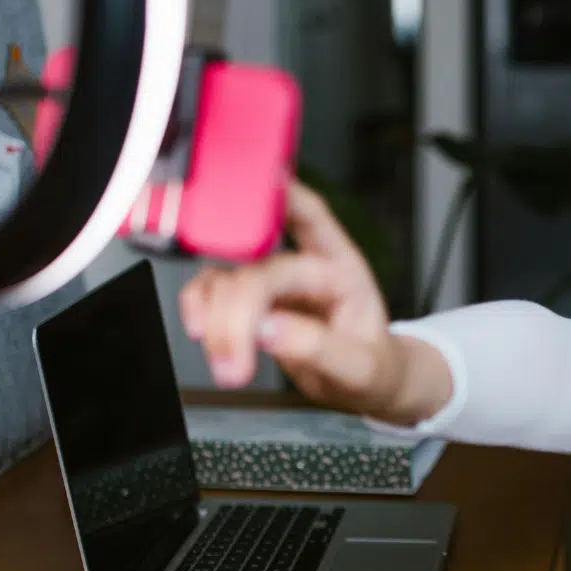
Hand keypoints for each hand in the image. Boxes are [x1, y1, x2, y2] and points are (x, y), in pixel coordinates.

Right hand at [178, 180, 438, 420]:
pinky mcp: (246, 299)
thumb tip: (269, 330)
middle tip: (235, 357)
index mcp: (341, 267)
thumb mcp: (361, 367)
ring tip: (229, 365)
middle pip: (258, 264)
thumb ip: (319, 347)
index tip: (254, 186)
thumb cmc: (370, 366)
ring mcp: (271, 280)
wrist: (362, 384)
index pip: (311, 216)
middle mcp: (303, 264)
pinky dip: (199, 310)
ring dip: (215, 319)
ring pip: (225, 278)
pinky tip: (205, 334)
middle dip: (237, 309)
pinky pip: (209, 291)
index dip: (282, 192)